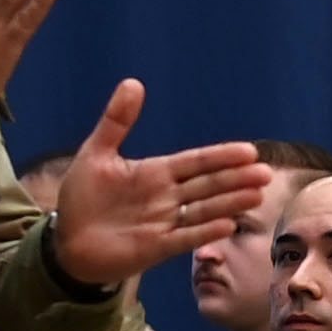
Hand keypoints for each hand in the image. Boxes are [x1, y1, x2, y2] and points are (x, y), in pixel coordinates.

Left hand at [45, 80, 274, 288]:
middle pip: (208, 185)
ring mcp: (165, 223)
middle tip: (265, 173)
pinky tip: (227, 224)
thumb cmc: (83, 197)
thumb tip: (134, 82)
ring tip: (256, 195)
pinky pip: (185, 238)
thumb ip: (116, 121)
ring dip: (230, 202)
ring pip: (204, 210)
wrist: (66, 241)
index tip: (249, 151)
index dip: (221, 157)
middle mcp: (167, 197)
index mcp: (156, 173)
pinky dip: (205, 232)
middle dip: (236, 179)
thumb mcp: (96, 153)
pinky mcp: (157, 248)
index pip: (196, 162)